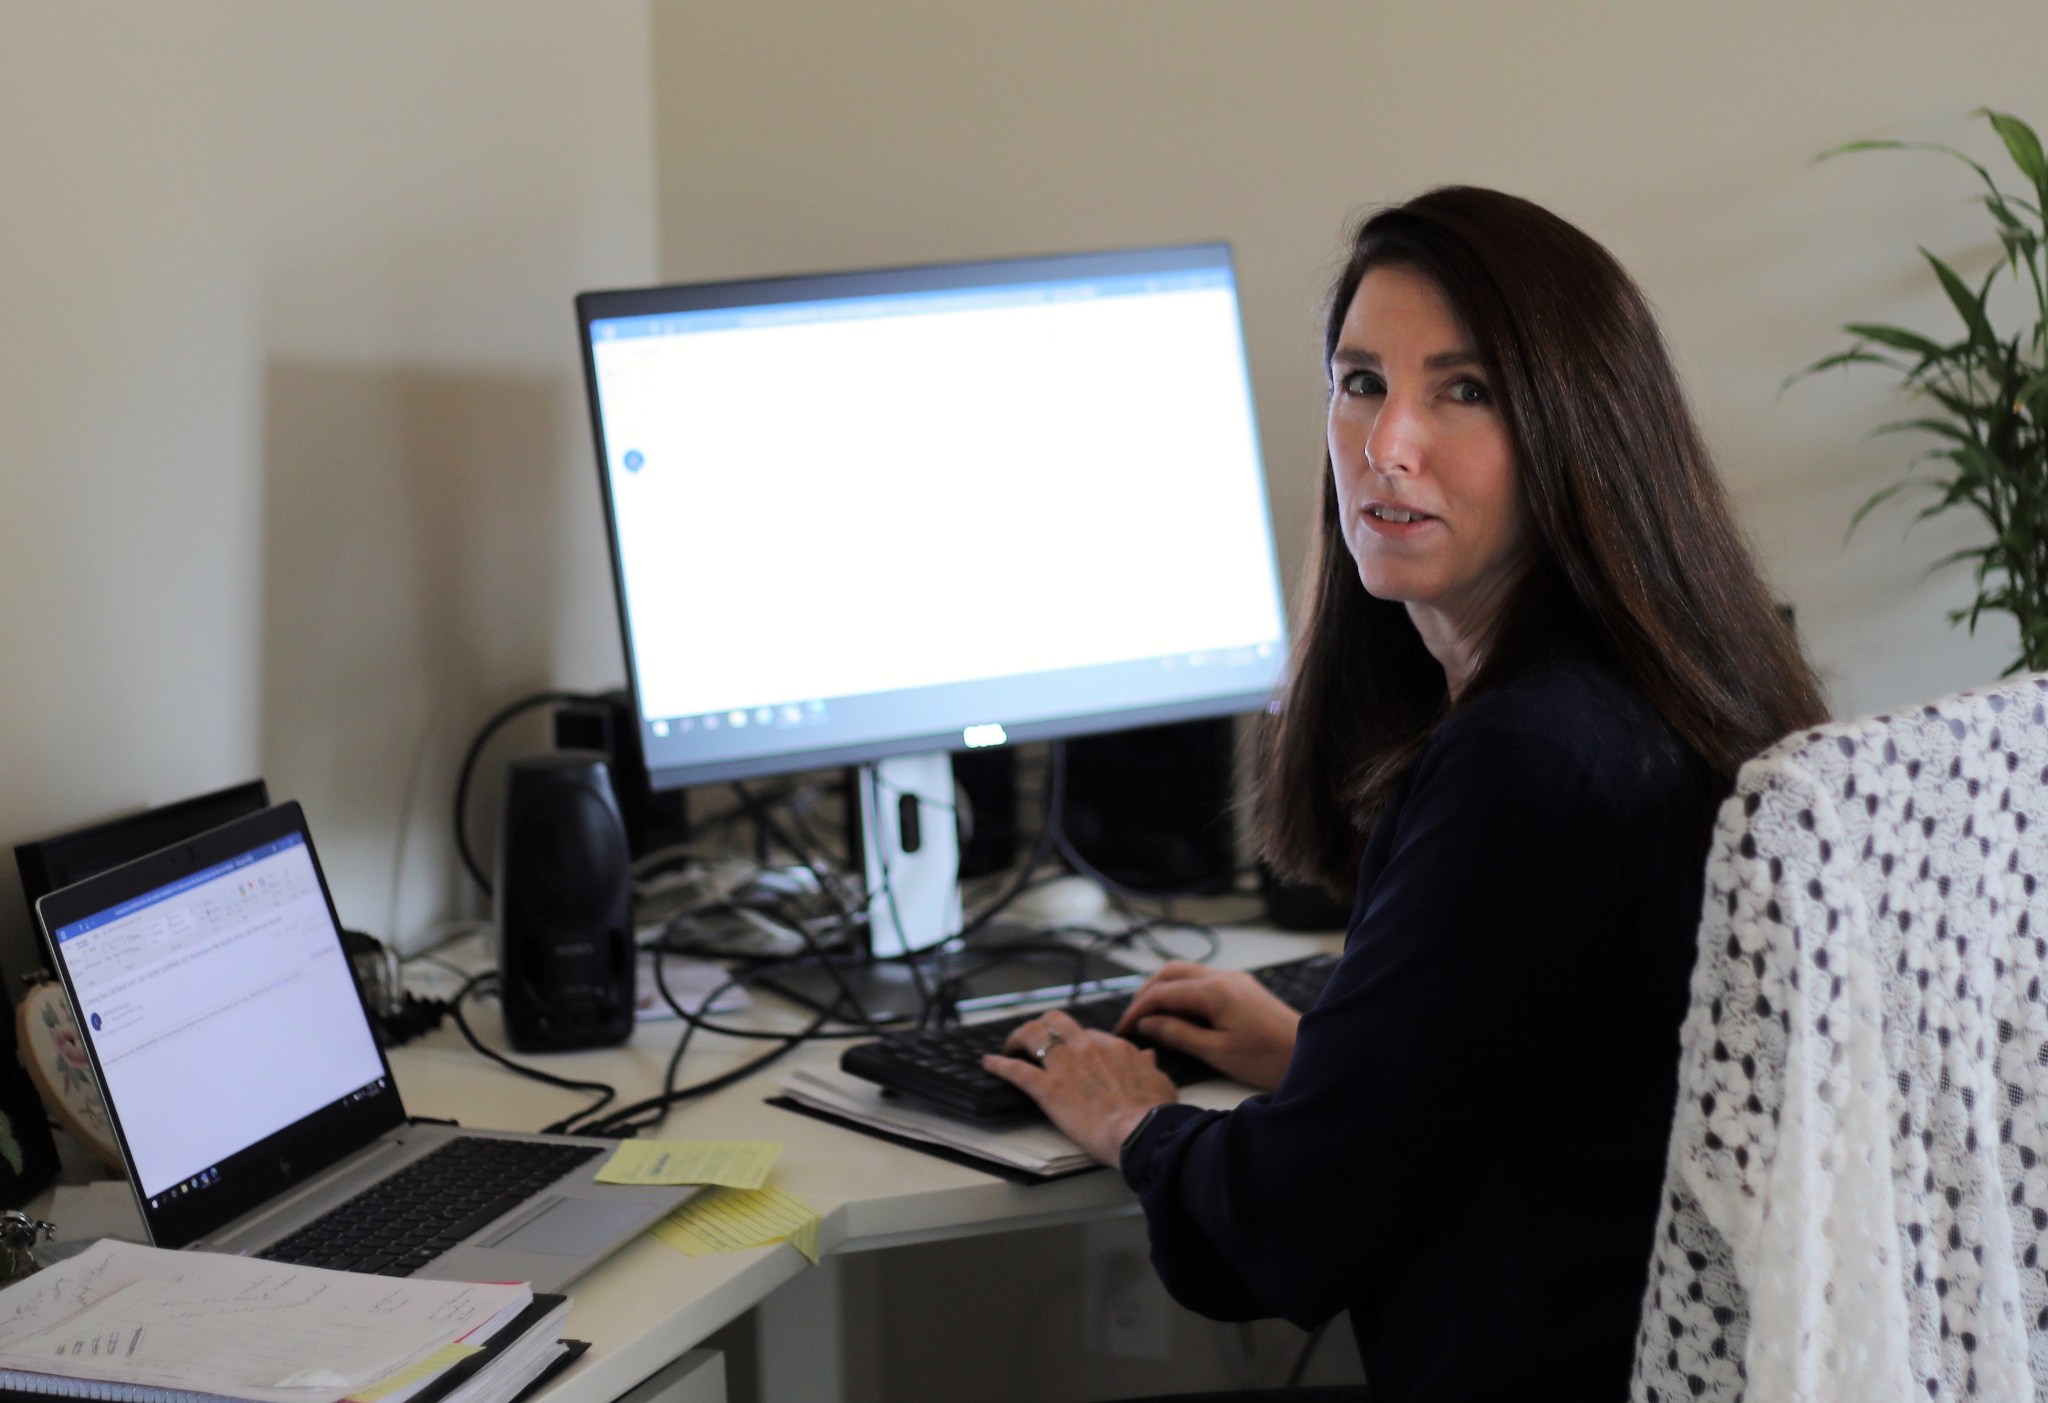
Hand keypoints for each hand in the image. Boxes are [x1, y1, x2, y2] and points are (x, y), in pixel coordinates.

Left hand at [981, 1010, 1176, 1167]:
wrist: (1142, 1132)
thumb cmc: (1155, 1114)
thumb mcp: (1161, 1083)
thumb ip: (1150, 1066)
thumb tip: (1149, 1056)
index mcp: (1114, 1047)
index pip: (1089, 1035)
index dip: (1077, 1043)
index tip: (1072, 1053)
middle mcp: (1087, 1048)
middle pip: (1056, 1022)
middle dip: (1043, 1027)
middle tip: (1035, 1039)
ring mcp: (1065, 1066)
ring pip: (1033, 1035)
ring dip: (1018, 1037)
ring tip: (1009, 1046)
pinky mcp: (1048, 1088)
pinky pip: (1016, 1070)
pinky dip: (1000, 1065)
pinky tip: (989, 1064)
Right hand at [1113, 962, 1299, 1092]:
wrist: (1310, 1056)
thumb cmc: (1267, 1059)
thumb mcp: (1217, 1052)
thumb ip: (1178, 1034)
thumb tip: (1147, 1023)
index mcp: (1215, 991)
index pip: (1162, 992)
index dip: (1137, 1009)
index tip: (1123, 1029)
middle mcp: (1223, 976)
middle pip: (1171, 972)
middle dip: (1147, 992)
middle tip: (1132, 1019)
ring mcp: (1234, 979)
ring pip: (1186, 973)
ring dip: (1164, 990)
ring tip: (1150, 1017)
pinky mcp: (1242, 988)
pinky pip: (1203, 981)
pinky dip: (1182, 993)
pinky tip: (1178, 1014)